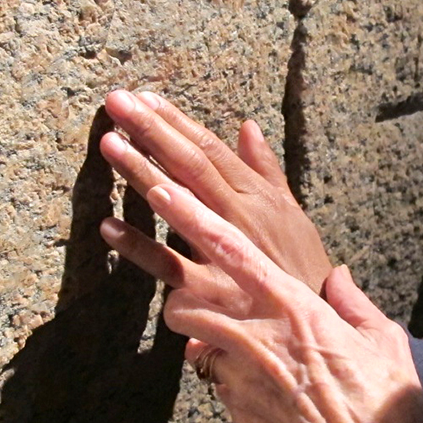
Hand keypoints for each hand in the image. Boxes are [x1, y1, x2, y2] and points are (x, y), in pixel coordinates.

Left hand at [99, 88, 332, 292]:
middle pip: (191, 165)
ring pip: (178, 206)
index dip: (177, 122)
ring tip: (110, 144)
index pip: (212, 150)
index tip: (144, 97)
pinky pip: (167, 265)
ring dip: (141, 173)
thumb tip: (247, 127)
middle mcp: (241, 217)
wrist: (315, 326)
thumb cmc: (303, 269)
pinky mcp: (209, 291)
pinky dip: (136, 246)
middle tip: (117, 101)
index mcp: (259, 197)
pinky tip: (107, 226)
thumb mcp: (294, 214)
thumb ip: (267, 171)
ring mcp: (224, 252)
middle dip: (152, 130)